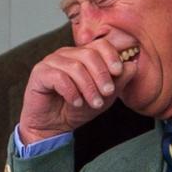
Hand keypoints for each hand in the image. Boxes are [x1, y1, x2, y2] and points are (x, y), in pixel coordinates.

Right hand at [18, 36, 137, 142]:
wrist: (53, 126)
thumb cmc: (77, 109)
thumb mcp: (104, 97)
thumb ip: (118, 81)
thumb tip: (132, 66)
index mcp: (82, 55)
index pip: (100, 44)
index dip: (111, 56)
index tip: (118, 72)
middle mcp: (66, 54)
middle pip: (89, 54)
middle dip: (101, 75)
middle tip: (108, 92)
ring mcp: (51, 62)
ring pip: (75, 66)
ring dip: (88, 87)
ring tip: (94, 102)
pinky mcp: (39, 73)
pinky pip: (58, 77)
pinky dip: (71, 91)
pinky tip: (76, 102)